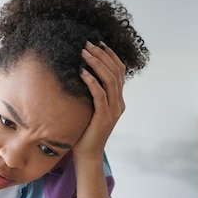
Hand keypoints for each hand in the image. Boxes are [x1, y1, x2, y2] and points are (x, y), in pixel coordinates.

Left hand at [74, 41, 126, 161]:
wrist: (87, 155)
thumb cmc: (83, 132)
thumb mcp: (88, 109)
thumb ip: (90, 95)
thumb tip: (78, 75)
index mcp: (117, 100)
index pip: (119, 71)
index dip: (110, 55)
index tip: (98, 42)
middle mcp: (119, 103)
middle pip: (115, 72)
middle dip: (101, 55)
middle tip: (87, 43)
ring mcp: (113, 111)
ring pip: (110, 80)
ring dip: (96, 64)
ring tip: (84, 53)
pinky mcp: (104, 118)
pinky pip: (100, 96)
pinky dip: (91, 82)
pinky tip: (82, 72)